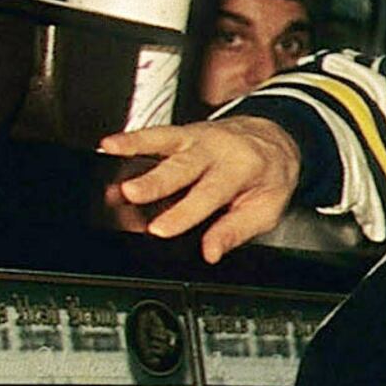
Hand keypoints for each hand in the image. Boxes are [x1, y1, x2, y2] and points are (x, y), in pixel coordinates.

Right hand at [97, 115, 302, 261]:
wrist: (275, 138)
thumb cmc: (270, 176)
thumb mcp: (267, 208)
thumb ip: (235, 231)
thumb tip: (210, 252)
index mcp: (243, 169)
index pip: (210, 194)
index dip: (184, 213)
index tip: (160, 230)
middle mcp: (218, 150)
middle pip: (183, 166)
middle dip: (155, 180)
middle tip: (131, 193)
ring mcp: (197, 138)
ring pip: (165, 141)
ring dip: (136, 147)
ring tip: (111, 151)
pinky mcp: (181, 133)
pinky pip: (156, 133)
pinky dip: (132, 138)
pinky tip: (110, 144)